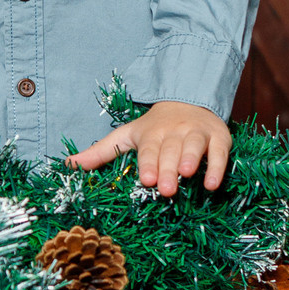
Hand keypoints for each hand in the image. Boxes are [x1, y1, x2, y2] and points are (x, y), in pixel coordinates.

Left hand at [70, 101, 228, 196]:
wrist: (190, 99)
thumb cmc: (155, 126)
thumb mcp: (127, 135)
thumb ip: (101, 151)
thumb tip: (68, 164)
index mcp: (151, 133)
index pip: (148, 150)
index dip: (147, 164)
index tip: (146, 179)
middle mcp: (174, 132)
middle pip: (170, 151)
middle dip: (167, 168)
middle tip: (165, 189)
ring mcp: (197, 134)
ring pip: (194, 147)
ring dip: (192, 160)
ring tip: (188, 175)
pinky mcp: (219, 138)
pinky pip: (220, 153)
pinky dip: (217, 168)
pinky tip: (212, 184)